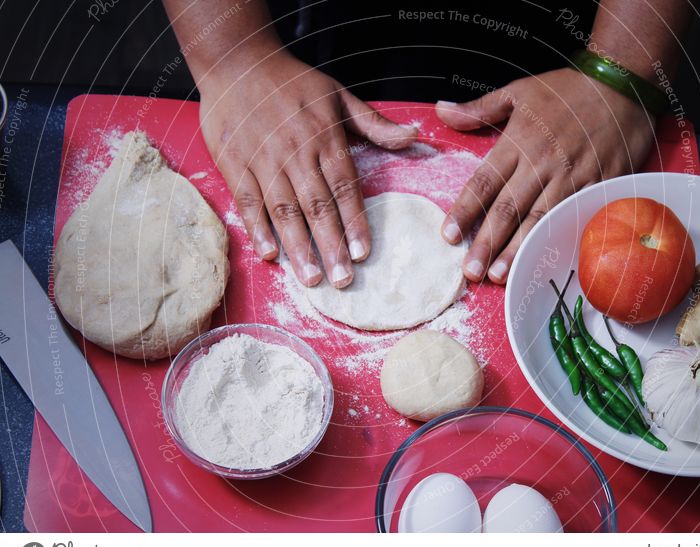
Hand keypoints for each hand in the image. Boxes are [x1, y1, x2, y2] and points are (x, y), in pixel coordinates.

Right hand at [198, 51, 416, 287]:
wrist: (237, 61)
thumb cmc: (292, 82)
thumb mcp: (339, 95)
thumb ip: (375, 124)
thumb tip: (414, 137)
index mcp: (325, 137)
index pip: (345, 187)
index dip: (354, 222)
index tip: (363, 254)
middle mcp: (296, 151)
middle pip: (316, 205)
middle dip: (331, 246)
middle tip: (342, 281)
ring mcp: (263, 159)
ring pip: (284, 209)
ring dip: (298, 247)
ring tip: (311, 279)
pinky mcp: (235, 164)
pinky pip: (248, 201)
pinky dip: (258, 229)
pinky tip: (271, 255)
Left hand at [436, 67, 654, 283]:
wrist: (624, 83)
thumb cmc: (568, 89)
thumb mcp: (519, 91)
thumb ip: (480, 109)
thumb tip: (441, 110)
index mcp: (518, 141)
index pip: (484, 182)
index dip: (465, 210)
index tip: (448, 235)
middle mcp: (542, 163)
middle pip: (508, 209)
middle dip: (486, 242)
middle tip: (469, 271)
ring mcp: (572, 177)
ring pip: (539, 220)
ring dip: (517, 250)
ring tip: (498, 275)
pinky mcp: (598, 186)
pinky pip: (573, 219)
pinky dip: (557, 241)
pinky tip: (544, 262)